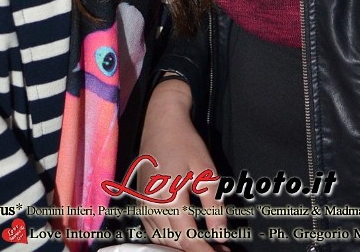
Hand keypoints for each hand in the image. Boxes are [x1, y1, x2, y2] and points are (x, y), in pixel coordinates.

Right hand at [137, 79, 227, 250]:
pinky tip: (183, 235)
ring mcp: (142, 205)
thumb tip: (220, 236)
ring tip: (204, 244)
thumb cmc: (185, 142)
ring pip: (161, 240)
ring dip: (181, 246)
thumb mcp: (206, 172)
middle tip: (219, 249)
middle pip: (174, 244)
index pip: (188, 240)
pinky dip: (168, 239)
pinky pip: (152, 231)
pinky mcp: (139, 202)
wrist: (161, 122)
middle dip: (197, 249)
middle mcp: (151, 206)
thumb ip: (214, 207)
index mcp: (168, 199)